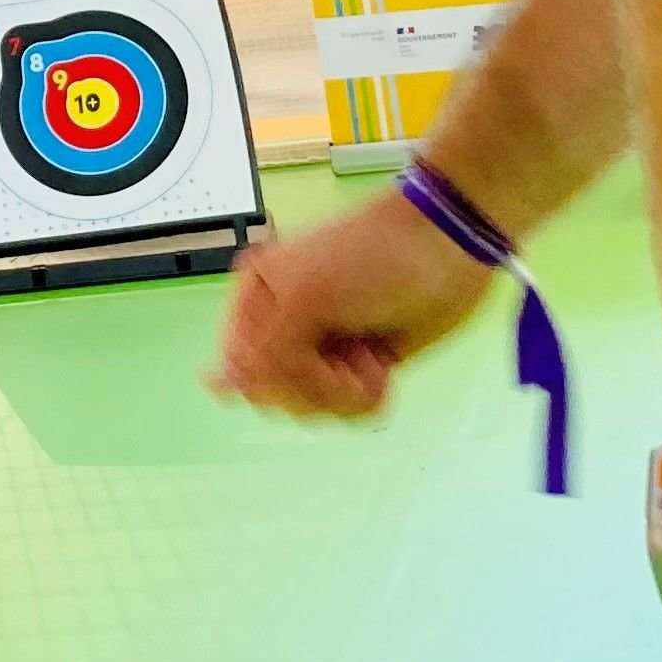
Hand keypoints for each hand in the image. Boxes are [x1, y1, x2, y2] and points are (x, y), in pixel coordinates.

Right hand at [204, 185, 499, 419]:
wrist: (445, 249)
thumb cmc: (370, 258)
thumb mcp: (306, 298)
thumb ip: (265, 350)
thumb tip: (216, 387)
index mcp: (256, 299)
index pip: (237, 365)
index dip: (269, 375)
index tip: (302, 356)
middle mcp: (283, 327)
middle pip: (270, 395)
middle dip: (311, 386)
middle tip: (339, 354)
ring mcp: (322, 352)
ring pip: (308, 409)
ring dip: (344, 393)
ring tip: (367, 357)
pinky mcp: (358, 370)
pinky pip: (345, 412)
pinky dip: (366, 399)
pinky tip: (381, 366)